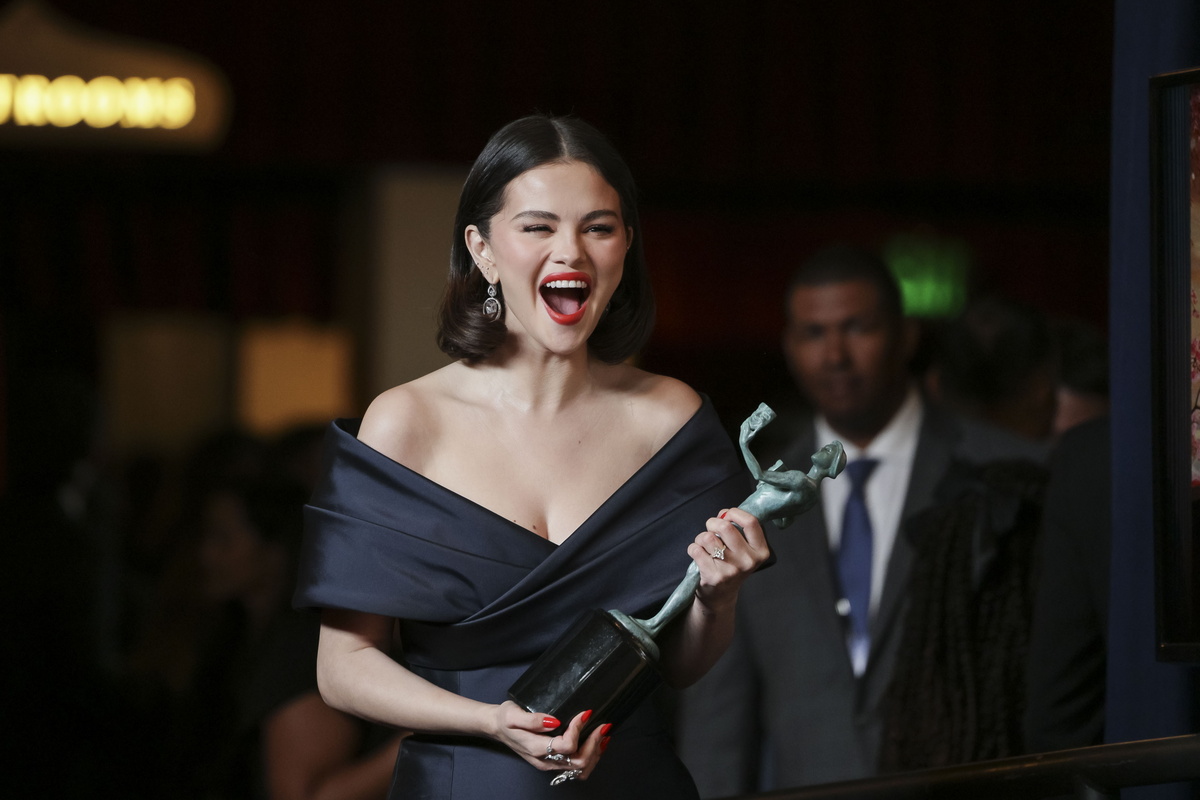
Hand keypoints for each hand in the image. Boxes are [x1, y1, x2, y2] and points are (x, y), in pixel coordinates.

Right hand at [488, 704, 610, 778]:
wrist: (497, 728)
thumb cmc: (505, 719)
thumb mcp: (512, 714)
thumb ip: (532, 719)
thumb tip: (554, 721)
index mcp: (536, 748)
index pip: (567, 746)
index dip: (578, 730)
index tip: (584, 712)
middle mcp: (545, 760)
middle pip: (579, 762)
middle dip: (594, 743)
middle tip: (603, 724)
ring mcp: (550, 763)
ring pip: (580, 768)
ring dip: (595, 753)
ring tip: (603, 734)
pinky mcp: (554, 761)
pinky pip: (577, 766)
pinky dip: (591, 756)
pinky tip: (596, 742)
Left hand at [687, 508, 768, 613]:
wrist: (720, 596)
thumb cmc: (731, 565)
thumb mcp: (744, 550)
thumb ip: (738, 529)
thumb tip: (723, 514)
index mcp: (760, 552)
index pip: (751, 522)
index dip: (735, 513)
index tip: (726, 515)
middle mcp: (748, 561)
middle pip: (726, 527)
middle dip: (712, 523)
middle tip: (711, 530)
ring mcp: (731, 569)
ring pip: (708, 537)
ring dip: (701, 537)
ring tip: (705, 545)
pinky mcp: (713, 576)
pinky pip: (696, 549)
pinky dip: (693, 548)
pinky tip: (699, 555)